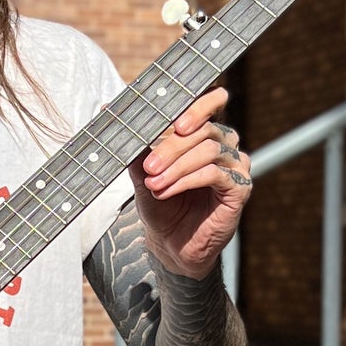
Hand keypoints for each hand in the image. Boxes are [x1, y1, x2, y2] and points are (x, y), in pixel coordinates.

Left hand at [130, 87, 250, 279]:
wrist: (170, 244)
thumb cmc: (160, 203)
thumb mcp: (143, 170)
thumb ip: (133, 141)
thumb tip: (105, 109)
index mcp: (206, 131)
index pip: (213, 101)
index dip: (198, 104)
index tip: (174, 121)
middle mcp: (225, 144)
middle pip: (204, 129)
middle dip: (172, 147)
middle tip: (149, 165)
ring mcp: (236, 166)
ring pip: (209, 150)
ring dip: (176, 167)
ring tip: (153, 183)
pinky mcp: (239, 189)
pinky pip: (215, 174)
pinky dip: (186, 181)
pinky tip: (166, 191)